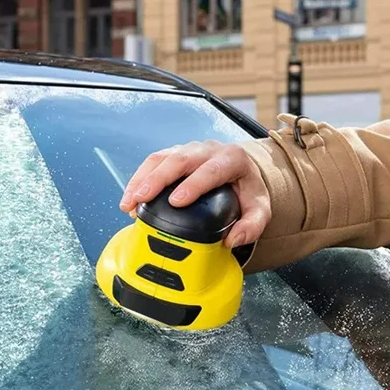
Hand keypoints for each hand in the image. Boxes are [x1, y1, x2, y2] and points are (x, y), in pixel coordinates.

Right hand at [119, 140, 270, 248]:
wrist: (244, 172)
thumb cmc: (249, 191)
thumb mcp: (260, 209)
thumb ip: (252, 226)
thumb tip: (232, 240)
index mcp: (233, 159)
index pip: (211, 170)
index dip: (193, 185)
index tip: (177, 202)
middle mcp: (209, 149)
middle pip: (180, 159)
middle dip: (158, 179)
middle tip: (141, 199)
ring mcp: (190, 149)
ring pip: (162, 158)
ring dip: (142, 179)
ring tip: (129, 203)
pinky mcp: (176, 152)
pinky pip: (154, 161)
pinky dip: (139, 178)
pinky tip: (130, 198)